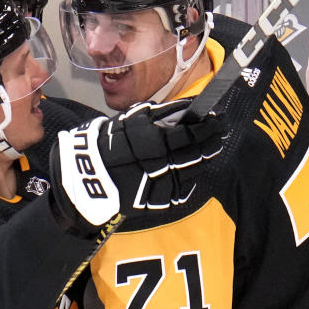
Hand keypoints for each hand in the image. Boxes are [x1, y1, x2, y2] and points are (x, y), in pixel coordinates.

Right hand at [49, 99, 224, 233]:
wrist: (88, 178)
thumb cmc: (110, 143)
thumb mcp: (132, 121)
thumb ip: (162, 115)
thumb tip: (190, 106)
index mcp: (153, 142)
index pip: (191, 133)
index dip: (209, 125)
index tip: (219, 118)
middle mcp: (160, 165)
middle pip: (196, 153)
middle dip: (211, 141)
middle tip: (220, 132)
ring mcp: (160, 186)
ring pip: (192, 170)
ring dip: (204, 158)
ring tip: (210, 147)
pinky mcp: (158, 202)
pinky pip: (182, 189)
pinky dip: (190, 178)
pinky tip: (193, 169)